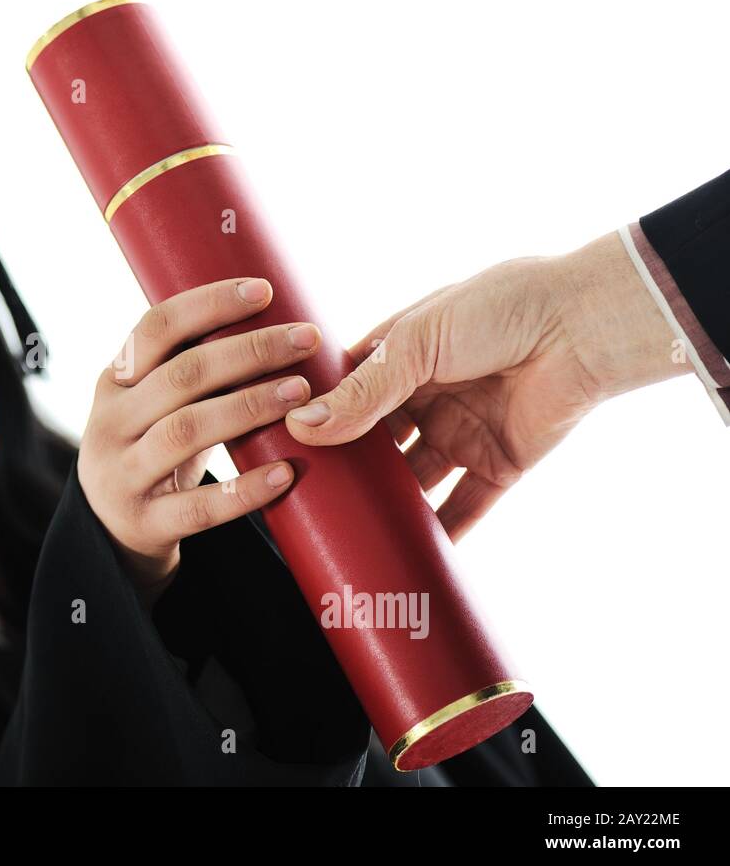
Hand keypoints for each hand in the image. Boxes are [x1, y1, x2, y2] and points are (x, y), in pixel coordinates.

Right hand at [78, 277, 321, 607]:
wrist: (112, 530)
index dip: (209, 304)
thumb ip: (189, 364)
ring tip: (302, 392)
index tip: (263, 290)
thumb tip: (274, 312)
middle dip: (249, 352)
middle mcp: (110, 423)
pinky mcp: (145, 523)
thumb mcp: (152, 402)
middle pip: (181, 376)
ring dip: (248, 407)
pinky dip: (244, 490)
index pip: (155, 327)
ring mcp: (122, 475)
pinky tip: (286, 474)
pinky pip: (199, 507)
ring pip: (185, 432)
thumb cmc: (153, 446)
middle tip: (306, 339)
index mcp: (114, 380)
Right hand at [284, 229, 687, 540]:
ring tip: (347, 535)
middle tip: (307, 500)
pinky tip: (409, 558)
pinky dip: (441, 535)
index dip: (318, 419)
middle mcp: (428, 396)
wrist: (584, 326)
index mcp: (402, 356)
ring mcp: (462, 432)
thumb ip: (363, 392)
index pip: (347, 394)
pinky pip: (464, 509)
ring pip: (414, 481)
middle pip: (376, 444)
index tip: (281, 448)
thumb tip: (302, 426)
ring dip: (387, 505)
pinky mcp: (498, 464)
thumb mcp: (417, 343)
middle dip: (347, 470)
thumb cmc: (500, 308)